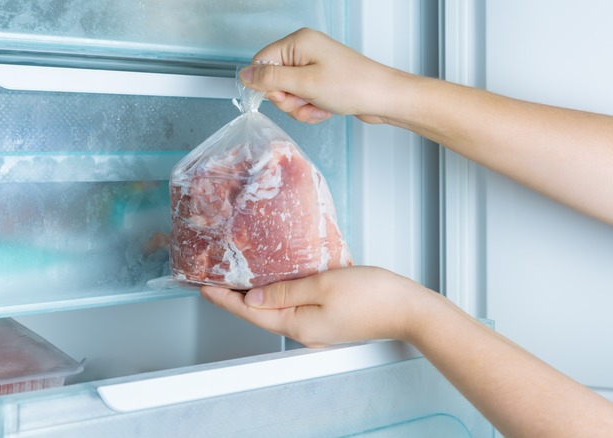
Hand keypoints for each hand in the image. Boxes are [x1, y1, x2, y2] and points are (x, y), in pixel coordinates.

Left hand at [200, 266, 432, 347]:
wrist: (408, 309)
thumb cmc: (373, 296)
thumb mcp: (323, 285)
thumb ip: (286, 291)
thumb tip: (254, 297)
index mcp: (298, 325)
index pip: (251, 312)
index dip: (226, 299)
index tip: (205, 286)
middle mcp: (304, 331)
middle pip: (261, 314)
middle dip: (236, 297)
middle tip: (217, 277)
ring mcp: (316, 327)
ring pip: (277, 310)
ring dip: (257, 295)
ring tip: (241, 277)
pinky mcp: (328, 319)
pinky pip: (294, 306)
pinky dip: (280, 293)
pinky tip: (278, 280)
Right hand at [239, 28, 405, 124]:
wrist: (384, 98)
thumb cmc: (352, 86)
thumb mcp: (305, 83)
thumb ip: (270, 79)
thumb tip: (244, 75)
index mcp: (298, 42)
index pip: (262, 62)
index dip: (266, 84)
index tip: (282, 97)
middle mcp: (304, 51)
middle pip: (274, 81)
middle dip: (287, 100)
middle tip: (305, 101)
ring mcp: (313, 66)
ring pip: (288, 94)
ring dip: (300, 107)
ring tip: (318, 107)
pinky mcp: (320, 81)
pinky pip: (302, 99)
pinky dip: (310, 109)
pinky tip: (324, 109)